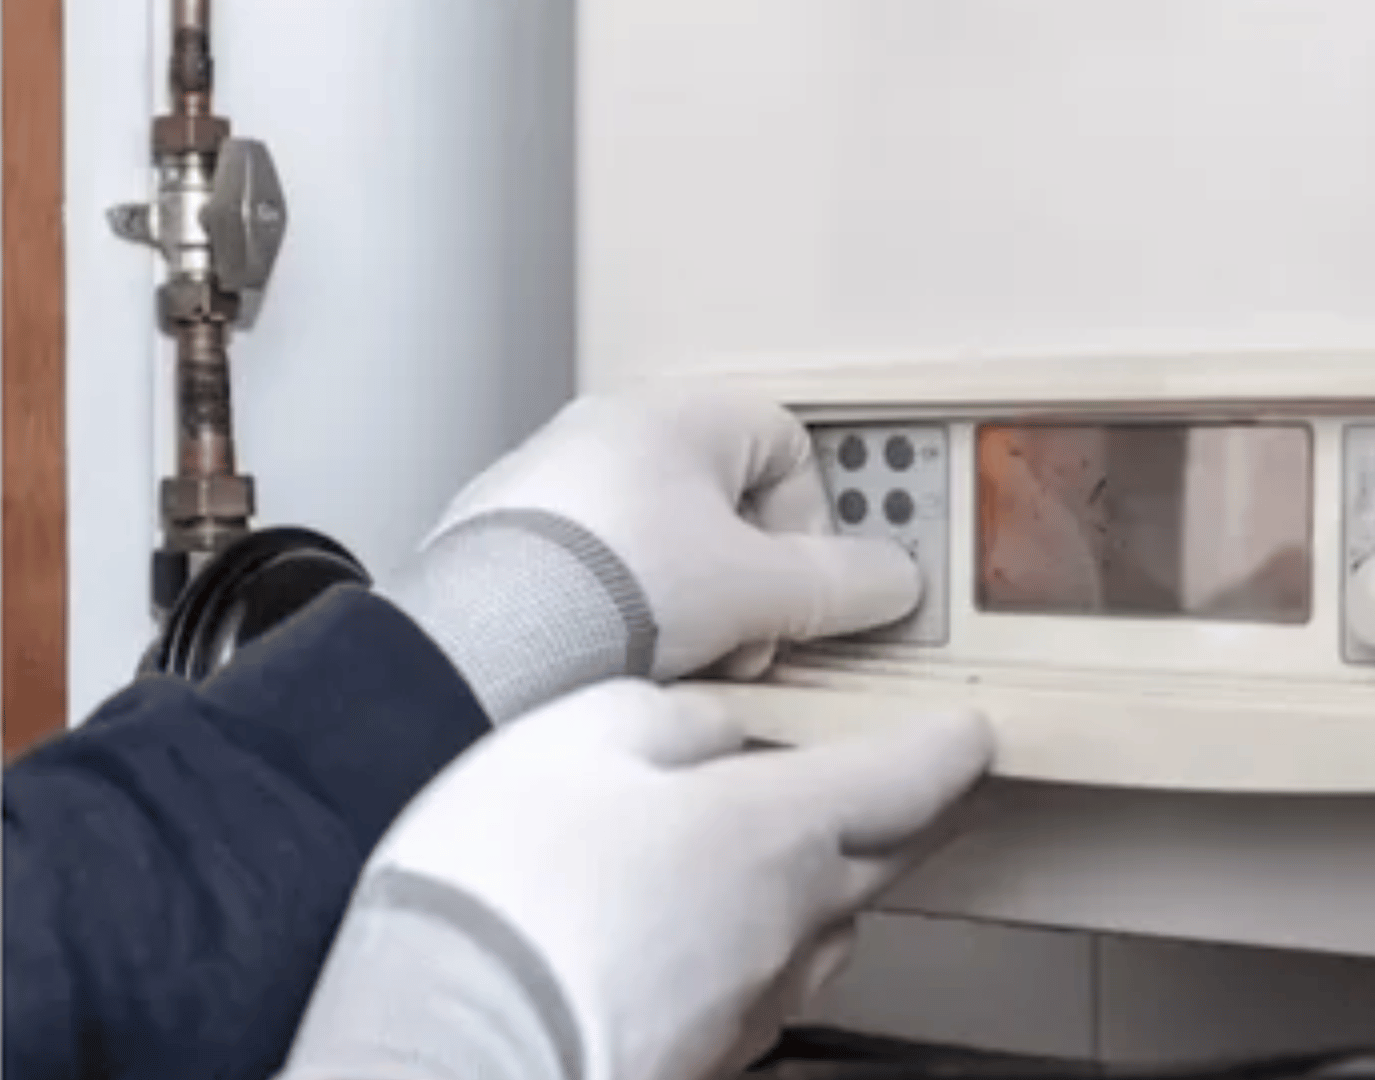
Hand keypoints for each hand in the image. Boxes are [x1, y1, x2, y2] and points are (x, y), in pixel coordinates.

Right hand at [279, 681, 993, 1079]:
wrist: (446, 1051)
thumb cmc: (502, 889)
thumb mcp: (578, 737)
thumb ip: (671, 718)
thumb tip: (721, 727)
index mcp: (777, 828)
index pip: (907, 781)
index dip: (949, 750)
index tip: (976, 736)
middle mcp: (790, 924)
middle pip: (885, 862)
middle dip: (913, 818)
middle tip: (930, 791)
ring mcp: (752, 1005)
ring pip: (825, 933)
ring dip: (828, 888)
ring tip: (803, 855)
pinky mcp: (705, 1058)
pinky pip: (760, 990)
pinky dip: (754, 949)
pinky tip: (705, 939)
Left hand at [381, 388, 920, 722]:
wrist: (482, 642)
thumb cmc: (614, 589)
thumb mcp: (760, 591)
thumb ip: (840, 584)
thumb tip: (892, 581)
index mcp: (678, 413)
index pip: (789, 444)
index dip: (812, 525)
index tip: (801, 588)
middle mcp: (609, 429)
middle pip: (728, 500)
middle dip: (752, 578)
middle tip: (746, 635)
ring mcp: (552, 482)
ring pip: (665, 540)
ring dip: (693, 601)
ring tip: (680, 656)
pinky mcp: (509, 539)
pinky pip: (600, 569)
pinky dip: (624, 613)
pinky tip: (617, 661)